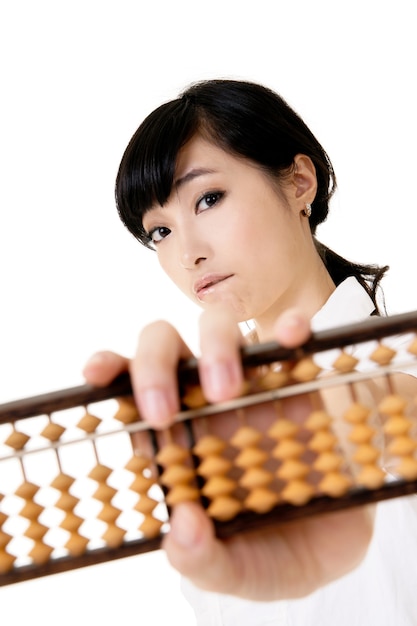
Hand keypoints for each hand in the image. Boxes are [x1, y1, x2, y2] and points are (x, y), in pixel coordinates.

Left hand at [83, 307, 373, 600]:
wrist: (347, 542)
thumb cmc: (280, 553)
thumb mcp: (243, 572)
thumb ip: (205, 561)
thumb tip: (182, 527)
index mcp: (180, 443)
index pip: (131, 394)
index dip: (111, 372)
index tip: (95, 373)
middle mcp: (208, 404)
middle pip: (165, 349)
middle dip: (154, 367)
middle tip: (164, 412)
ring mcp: (255, 386)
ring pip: (219, 329)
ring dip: (215, 347)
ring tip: (230, 390)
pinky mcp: (300, 380)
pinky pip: (290, 337)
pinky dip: (289, 329)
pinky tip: (295, 337)